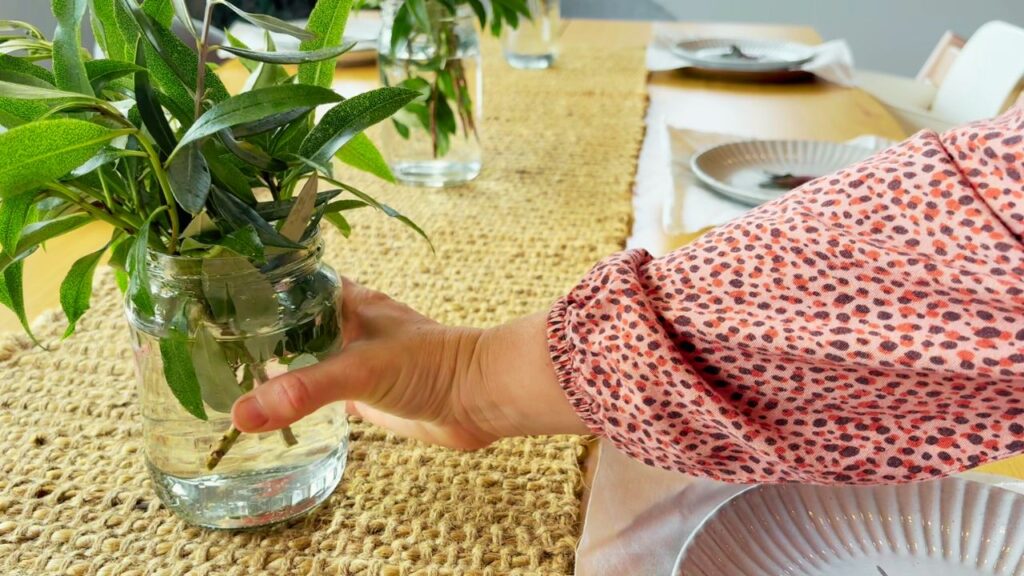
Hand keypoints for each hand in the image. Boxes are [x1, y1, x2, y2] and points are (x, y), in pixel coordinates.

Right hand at [231, 279, 588, 448]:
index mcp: (346, 300)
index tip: (207, 287)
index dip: (252, 280)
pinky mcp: (364, 390)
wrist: (480, 399)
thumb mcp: (360, 370)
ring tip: (223, 369)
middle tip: (201, 336)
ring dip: (272, 359)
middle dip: (252, 325)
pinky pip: (318, 386)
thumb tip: (242, 413)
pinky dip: (293, 391)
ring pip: (302, 351)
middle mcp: (346, 324)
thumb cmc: (433, 365)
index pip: (289, 278)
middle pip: (289, 316)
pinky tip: (267, 403)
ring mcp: (354, 356)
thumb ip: (303, 390)